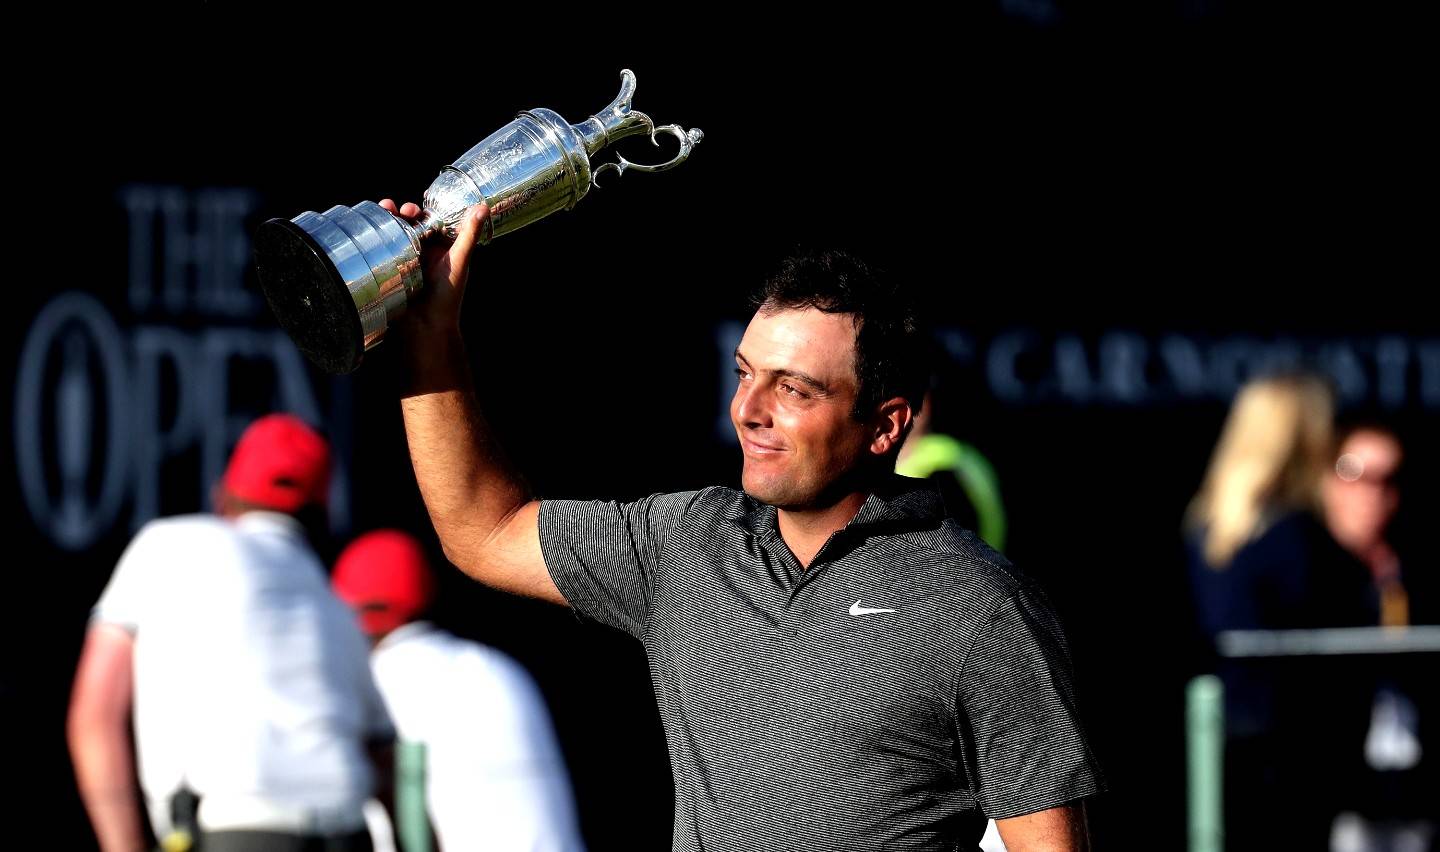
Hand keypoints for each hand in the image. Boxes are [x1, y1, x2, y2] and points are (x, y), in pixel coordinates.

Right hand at [378, 199, 489, 334]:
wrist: (425, 326)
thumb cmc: (447, 296)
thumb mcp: (459, 260)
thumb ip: (469, 235)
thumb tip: (484, 208)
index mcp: (442, 248)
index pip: (431, 221)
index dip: (423, 211)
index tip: (415, 207)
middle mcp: (424, 252)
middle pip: (410, 225)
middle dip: (401, 213)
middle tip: (396, 209)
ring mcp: (406, 261)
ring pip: (395, 234)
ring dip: (387, 221)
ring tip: (383, 211)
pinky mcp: (391, 270)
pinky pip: (383, 250)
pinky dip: (377, 237)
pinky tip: (370, 229)